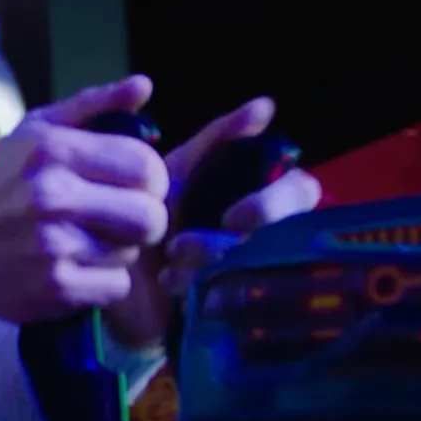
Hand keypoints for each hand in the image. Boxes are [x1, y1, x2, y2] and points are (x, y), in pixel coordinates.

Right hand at [0, 76, 169, 329]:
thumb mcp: (35, 132)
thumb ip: (93, 105)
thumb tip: (144, 85)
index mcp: (53, 149)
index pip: (145, 167)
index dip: (151, 180)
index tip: (134, 187)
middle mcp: (53, 194)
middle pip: (150, 216)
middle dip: (144, 220)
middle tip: (120, 220)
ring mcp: (52, 245)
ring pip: (133, 253)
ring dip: (117, 251)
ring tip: (83, 242)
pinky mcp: (53, 287)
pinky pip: (115, 287)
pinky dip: (101, 283)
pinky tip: (74, 269)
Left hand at [103, 97, 322, 348]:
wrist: (119, 272)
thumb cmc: (155, 211)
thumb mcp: (181, 170)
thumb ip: (220, 138)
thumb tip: (267, 105)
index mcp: (263, 200)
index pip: (301, 192)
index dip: (274, 204)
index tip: (232, 216)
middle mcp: (269, 238)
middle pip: (290, 239)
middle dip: (239, 244)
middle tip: (191, 244)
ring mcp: (258, 278)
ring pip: (263, 273)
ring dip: (212, 266)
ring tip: (171, 262)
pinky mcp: (240, 314)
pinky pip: (243, 309)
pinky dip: (203, 295)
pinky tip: (172, 284)